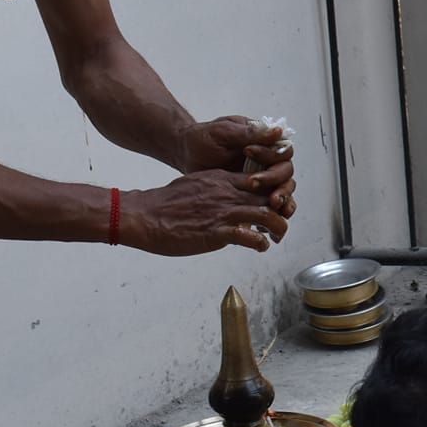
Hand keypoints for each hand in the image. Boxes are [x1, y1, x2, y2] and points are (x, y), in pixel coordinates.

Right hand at [123, 170, 289, 254]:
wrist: (144, 216)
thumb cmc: (167, 203)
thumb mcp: (198, 184)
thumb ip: (219, 187)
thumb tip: (233, 194)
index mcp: (223, 179)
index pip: (263, 179)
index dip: (275, 190)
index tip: (277, 202)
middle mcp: (228, 193)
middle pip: (271, 196)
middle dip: (282, 210)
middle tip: (280, 222)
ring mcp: (224, 212)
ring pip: (267, 215)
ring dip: (278, 228)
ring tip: (275, 237)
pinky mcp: (217, 233)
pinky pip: (250, 236)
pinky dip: (261, 243)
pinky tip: (260, 247)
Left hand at [180, 116, 297, 217]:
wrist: (186, 154)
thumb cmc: (202, 138)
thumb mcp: (224, 131)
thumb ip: (250, 133)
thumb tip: (277, 132)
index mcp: (265, 143)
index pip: (282, 151)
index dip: (271, 155)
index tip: (248, 153)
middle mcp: (268, 160)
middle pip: (286, 173)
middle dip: (277, 181)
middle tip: (259, 186)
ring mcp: (263, 177)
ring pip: (284, 189)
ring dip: (283, 198)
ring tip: (275, 205)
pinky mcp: (255, 193)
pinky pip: (271, 202)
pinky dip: (276, 211)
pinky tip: (274, 217)